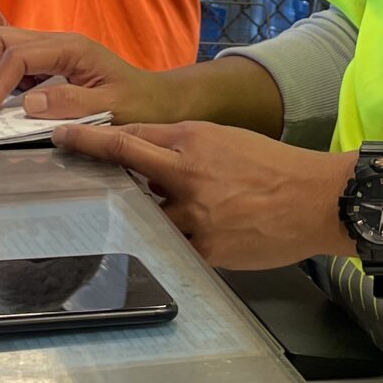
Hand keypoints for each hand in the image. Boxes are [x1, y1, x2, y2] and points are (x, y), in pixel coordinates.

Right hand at [0, 25, 192, 122]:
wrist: (157, 100)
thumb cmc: (139, 104)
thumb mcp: (109, 109)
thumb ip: (69, 104)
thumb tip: (27, 103)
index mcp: (72, 49)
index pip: (19, 56)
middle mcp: (60, 42)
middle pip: (4, 39)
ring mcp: (56, 50)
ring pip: (6, 45)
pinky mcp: (54, 62)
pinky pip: (18, 61)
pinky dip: (3, 77)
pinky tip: (2, 101)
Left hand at [51, 122, 354, 269]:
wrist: (318, 199)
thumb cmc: (275, 167)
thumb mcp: (226, 140)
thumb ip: (184, 147)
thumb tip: (144, 162)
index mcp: (194, 139)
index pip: (132, 135)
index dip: (94, 136)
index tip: (65, 135)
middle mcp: (188, 172)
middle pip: (126, 159)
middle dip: (90, 153)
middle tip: (64, 152)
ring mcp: (194, 213)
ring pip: (144, 211)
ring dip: (137, 212)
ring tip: (143, 215)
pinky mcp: (205, 248)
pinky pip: (172, 245)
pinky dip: (169, 241)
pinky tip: (182, 240)